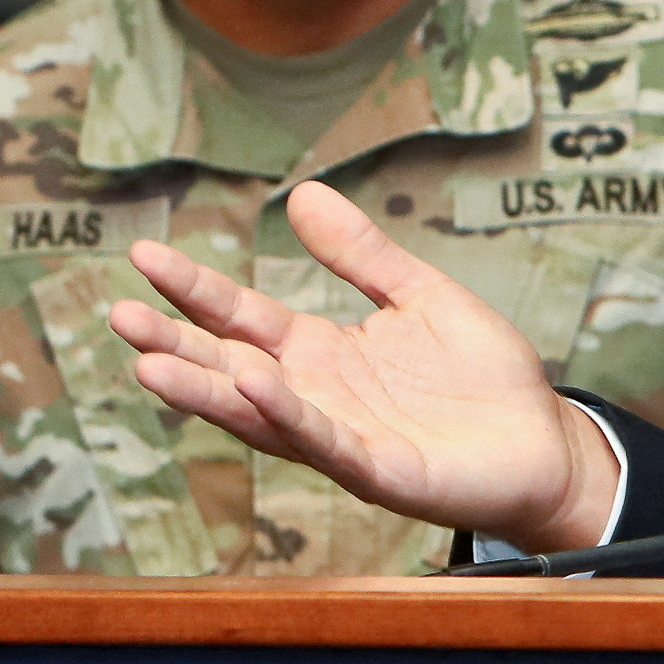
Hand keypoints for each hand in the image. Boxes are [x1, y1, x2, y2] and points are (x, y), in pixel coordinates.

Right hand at [109, 180, 620, 552]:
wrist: (546, 442)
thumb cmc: (484, 378)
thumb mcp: (420, 296)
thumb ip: (362, 254)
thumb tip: (302, 194)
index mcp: (322, 353)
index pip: (241, 317)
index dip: (194, 289)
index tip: (143, 255)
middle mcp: (316, 396)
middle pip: (230, 366)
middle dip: (175, 342)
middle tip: (117, 313)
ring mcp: (341, 437)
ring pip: (259, 412)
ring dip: (206, 390)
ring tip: (148, 362)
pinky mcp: (378, 469)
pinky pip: (323, 441)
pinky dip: (287, 414)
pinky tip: (255, 384)